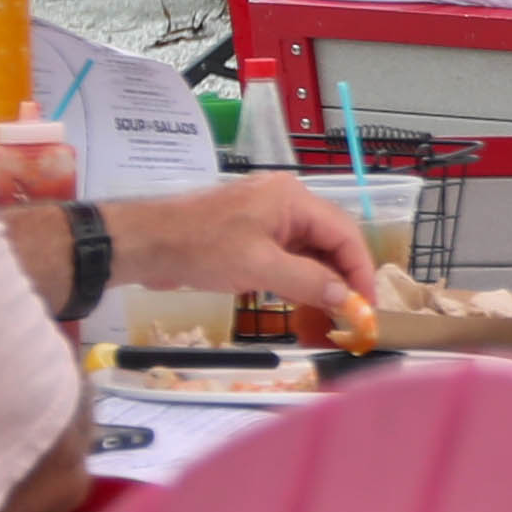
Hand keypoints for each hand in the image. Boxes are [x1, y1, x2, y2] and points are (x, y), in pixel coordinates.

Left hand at [102, 172, 371, 320]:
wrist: (144, 243)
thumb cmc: (201, 249)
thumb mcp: (259, 268)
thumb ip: (309, 282)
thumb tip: (347, 299)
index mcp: (293, 199)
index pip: (345, 233)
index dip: (361, 270)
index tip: (367, 305)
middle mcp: (286, 201)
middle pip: (331, 239)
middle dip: (344, 276)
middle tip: (352, 312)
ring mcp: (267, 216)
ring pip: (310, 248)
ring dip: (321, 278)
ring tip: (331, 311)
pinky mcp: (250, 232)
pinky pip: (287, 252)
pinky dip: (298, 275)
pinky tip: (301, 298)